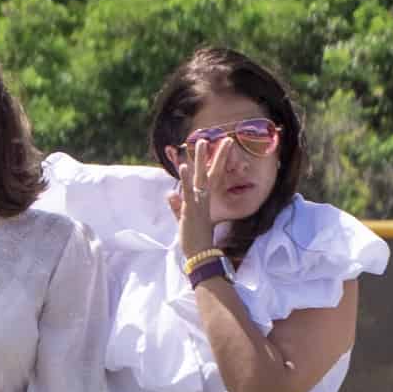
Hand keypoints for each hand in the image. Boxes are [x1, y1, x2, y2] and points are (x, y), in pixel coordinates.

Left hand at [170, 134, 238, 262]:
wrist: (200, 254)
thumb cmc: (194, 238)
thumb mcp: (182, 218)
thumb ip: (176, 206)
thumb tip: (169, 194)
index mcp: (204, 199)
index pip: (213, 177)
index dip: (216, 162)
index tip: (222, 148)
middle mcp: (204, 198)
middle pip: (211, 172)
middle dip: (216, 155)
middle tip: (222, 138)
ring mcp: (198, 203)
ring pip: (200, 177)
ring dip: (200, 159)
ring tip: (201, 142)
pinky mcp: (190, 210)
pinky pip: (188, 191)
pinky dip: (185, 179)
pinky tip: (183, 166)